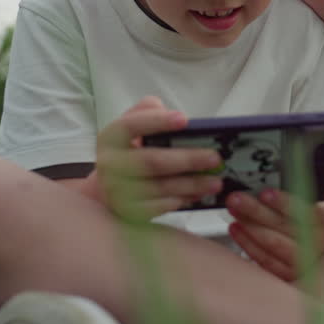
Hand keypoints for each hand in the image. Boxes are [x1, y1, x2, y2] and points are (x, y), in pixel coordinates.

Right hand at [84, 96, 223, 219]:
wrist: (107, 190)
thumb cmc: (128, 153)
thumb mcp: (131, 128)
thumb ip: (147, 112)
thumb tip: (168, 112)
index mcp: (110, 138)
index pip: (131, 125)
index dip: (157, 122)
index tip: (184, 120)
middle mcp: (110, 165)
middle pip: (152, 161)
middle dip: (187, 159)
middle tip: (214, 158)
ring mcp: (118, 192)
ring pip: (160, 187)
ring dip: (192, 184)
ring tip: (216, 180)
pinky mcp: (129, 212)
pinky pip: (160, 206)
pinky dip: (183, 200)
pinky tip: (200, 194)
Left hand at [226, 189, 323, 281]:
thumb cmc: (317, 224)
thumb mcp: (315, 206)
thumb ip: (295, 202)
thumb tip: (264, 192)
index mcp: (323, 222)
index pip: (303, 211)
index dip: (283, 203)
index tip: (265, 193)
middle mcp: (314, 243)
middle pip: (282, 226)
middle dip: (255, 211)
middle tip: (236, 199)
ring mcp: (301, 261)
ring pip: (271, 243)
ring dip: (248, 226)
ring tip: (233, 212)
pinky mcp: (288, 274)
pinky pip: (264, 259)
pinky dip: (247, 243)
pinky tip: (236, 229)